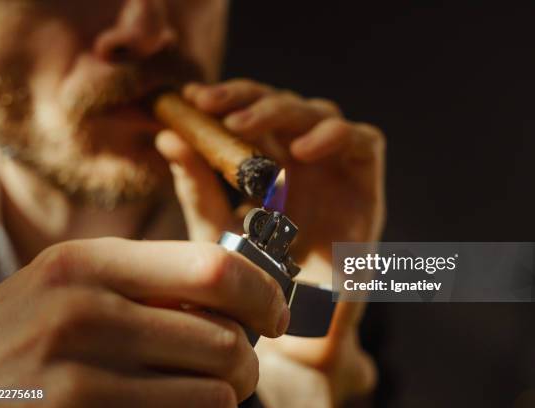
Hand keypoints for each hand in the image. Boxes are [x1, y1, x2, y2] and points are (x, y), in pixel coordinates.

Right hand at [0, 238, 289, 406]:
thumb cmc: (22, 336)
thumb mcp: (70, 285)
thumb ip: (148, 280)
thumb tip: (243, 292)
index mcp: (88, 263)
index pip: (213, 268)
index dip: (262, 292)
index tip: (276, 312)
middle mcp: (83, 313)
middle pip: (225, 337)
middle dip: (249, 355)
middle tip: (243, 362)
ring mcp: (79, 380)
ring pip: (215, 391)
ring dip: (224, 393)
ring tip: (202, 388)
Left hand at [157, 79, 384, 280]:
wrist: (294, 336)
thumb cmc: (254, 282)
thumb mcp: (217, 231)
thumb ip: (198, 186)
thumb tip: (168, 137)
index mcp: (268, 166)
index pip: (252, 114)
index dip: (226, 99)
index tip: (191, 99)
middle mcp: (303, 163)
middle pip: (283, 105)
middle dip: (247, 97)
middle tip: (210, 105)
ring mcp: (335, 172)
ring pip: (320, 114)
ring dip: (281, 111)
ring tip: (241, 126)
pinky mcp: (366, 188)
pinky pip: (366, 144)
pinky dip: (337, 137)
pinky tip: (302, 151)